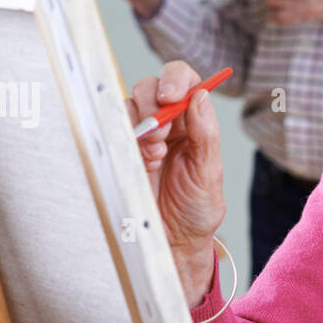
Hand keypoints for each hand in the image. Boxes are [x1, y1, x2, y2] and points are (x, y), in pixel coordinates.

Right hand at [125, 61, 225, 302]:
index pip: (186, 82)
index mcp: (196, 124)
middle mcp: (168, 125)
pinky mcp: (122, 150)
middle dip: (155, 102)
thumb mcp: (209, 174)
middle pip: (152, 86)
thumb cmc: (196, 211)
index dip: (177, 79)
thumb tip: (200, 97)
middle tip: (162, 132)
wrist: (172, 243)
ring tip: (155, 154)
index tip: (172, 95)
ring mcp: (141, 136)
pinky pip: (113, 128)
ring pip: (130, 104)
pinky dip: (126, 138)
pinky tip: (142, 161)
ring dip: (142, 123)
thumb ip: (207, 135)